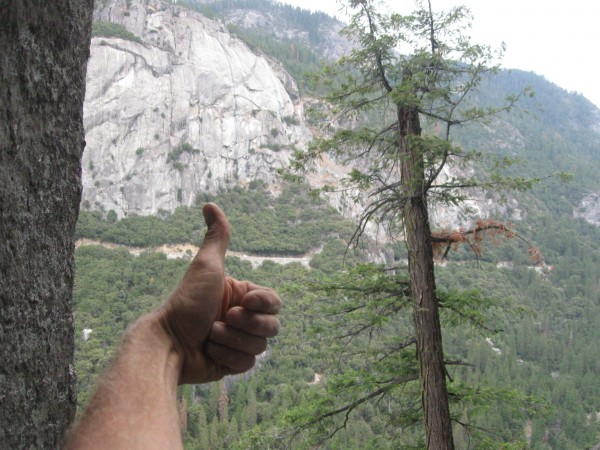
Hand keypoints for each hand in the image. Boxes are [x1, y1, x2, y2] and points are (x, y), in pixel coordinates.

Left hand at [156, 203, 280, 383]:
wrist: (168, 343)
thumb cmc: (186, 303)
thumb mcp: (206, 266)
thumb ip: (217, 237)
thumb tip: (209, 204)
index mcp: (241, 296)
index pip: (274, 302)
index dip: (263, 304)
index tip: (242, 302)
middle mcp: (242, 318)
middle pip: (272, 326)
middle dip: (248, 325)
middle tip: (225, 318)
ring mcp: (238, 342)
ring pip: (260, 347)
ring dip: (233, 341)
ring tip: (210, 335)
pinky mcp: (232, 363)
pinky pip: (247, 364)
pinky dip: (227, 358)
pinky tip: (209, 352)